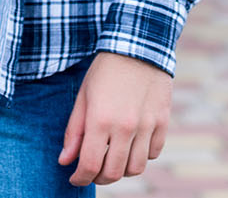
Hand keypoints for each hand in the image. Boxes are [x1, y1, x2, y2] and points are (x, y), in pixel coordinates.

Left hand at [58, 52, 172, 185]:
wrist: (138, 48)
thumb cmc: (104, 71)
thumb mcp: (82, 97)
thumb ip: (73, 131)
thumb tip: (65, 160)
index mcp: (100, 120)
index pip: (90, 164)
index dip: (80, 178)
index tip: (74, 179)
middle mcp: (125, 128)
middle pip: (114, 172)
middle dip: (99, 178)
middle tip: (90, 172)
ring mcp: (147, 127)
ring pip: (136, 168)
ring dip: (121, 170)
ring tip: (110, 160)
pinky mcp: (163, 123)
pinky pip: (153, 153)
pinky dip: (141, 157)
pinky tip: (130, 146)